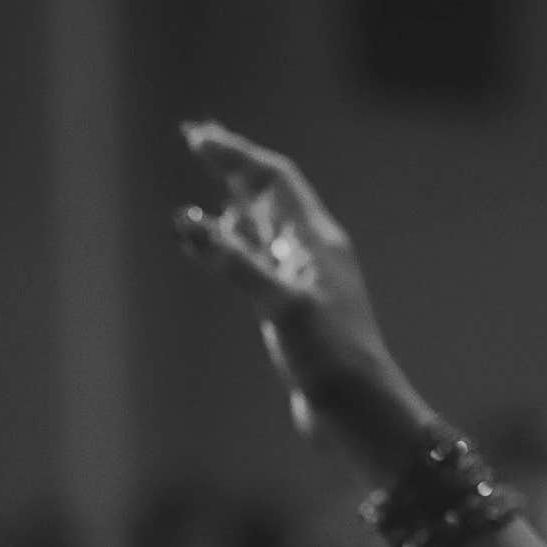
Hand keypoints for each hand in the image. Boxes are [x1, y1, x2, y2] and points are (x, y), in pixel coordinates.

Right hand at [174, 122, 430, 472]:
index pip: (274, 181)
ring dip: (238, 198)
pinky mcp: (294, 309)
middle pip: (271, 195)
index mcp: (317, 241)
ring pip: (267, 224)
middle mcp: (313, 252)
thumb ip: (234, 262)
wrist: (358, 409)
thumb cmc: (331, 357)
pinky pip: (261, 259)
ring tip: (212, 175)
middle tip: (198, 138)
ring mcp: (304, 279)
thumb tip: (188, 220)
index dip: (237, 155)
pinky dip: (238, 241)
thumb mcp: (281, 304)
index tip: (199, 136)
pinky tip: (223, 241)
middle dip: (235, 165)